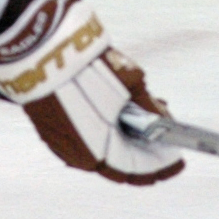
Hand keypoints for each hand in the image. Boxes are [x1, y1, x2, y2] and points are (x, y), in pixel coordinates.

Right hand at [0, 0, 183, 184]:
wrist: (41, 48)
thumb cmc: (88, 65)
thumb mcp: (130, 81)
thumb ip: (148, 106)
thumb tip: (164, 119)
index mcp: (98, 151)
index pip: (136, 170)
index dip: (160, 167)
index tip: (177, 163)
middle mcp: (78, 156)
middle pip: (120, 162)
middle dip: (146, 151)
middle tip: (167, 136)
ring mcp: (62, 144)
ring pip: (103, 150)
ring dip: (128, 139)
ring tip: (149, 117)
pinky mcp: (51, 129)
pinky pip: (86, 139)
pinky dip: (108, 131)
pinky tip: (122, 113)